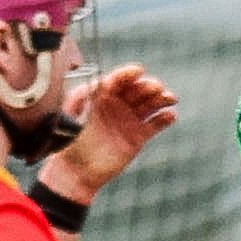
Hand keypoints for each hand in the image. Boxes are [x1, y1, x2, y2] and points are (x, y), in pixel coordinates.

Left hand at [46, 64, 179, 195]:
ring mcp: (129, 120)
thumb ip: (80, 98)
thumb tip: (93, 84)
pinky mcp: (139, 136)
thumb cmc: (68, 141)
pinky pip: (155, 125)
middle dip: (148, 86)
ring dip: (161, 99)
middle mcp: (116, 105)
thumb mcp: (69, 116)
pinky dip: (164, 119)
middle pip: (136, 90)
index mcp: (99, 96)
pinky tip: (171, 115)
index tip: (138, 70)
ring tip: (170, 98)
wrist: (77, 170)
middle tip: (156, 87)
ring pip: (149, 105)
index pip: (116, 80)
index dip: (127, 74)